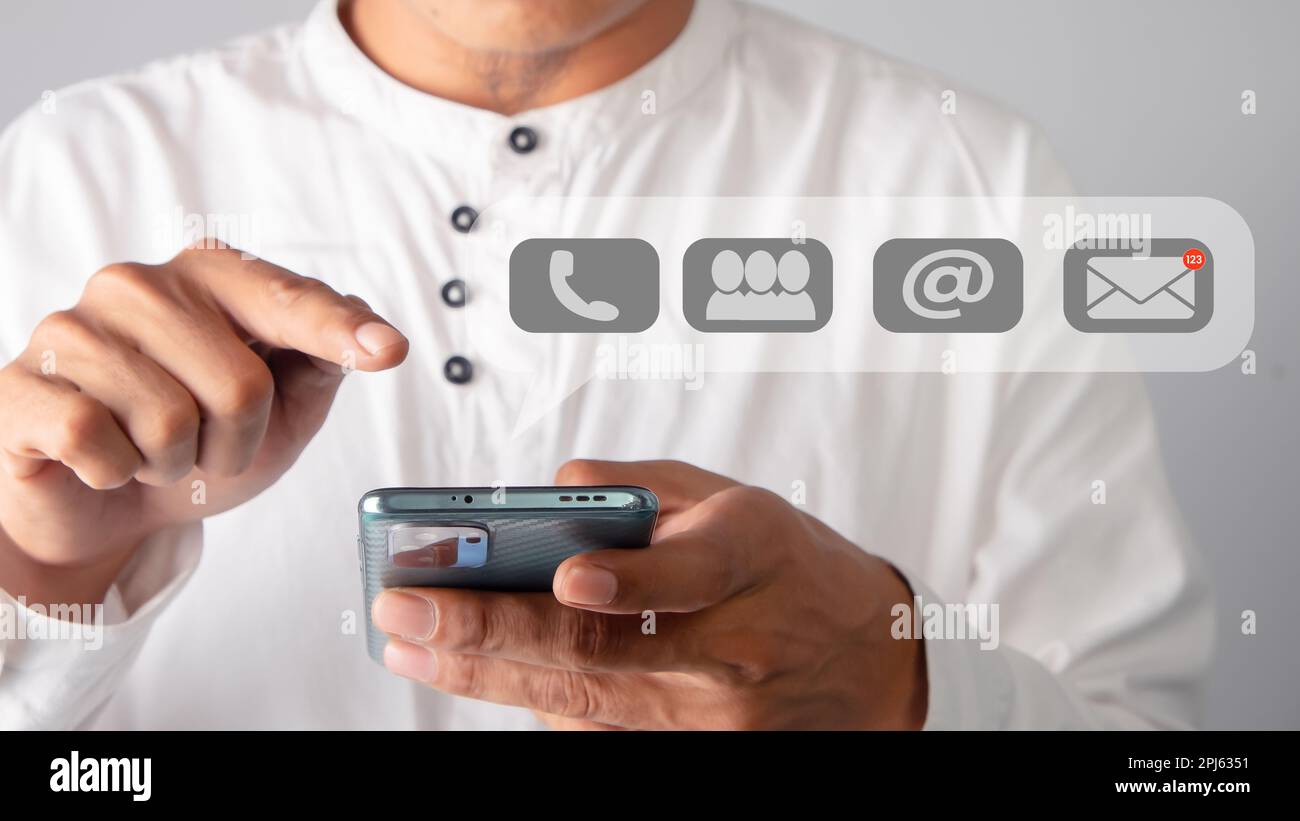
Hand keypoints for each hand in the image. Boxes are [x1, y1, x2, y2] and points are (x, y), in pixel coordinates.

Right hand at [0, 244, 407, 601]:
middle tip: (201, 444)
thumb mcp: (280, 412)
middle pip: (240, 386)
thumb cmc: (196, 443)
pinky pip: (97, 442)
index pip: (288, 301)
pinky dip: (115, 474)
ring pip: (170, 422)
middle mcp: (138, 284)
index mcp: (209, 277)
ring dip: (174, 464)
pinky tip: (100, 459)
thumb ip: (319, 362)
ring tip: (150, 451)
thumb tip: (365, 323)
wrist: (101, 506)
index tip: (387, 351)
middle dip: (234, 442)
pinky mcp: (23, 384)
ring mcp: (73, 328)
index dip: (337, 330)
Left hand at [372, 459, 926, 729]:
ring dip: (488, 676)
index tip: (564, 577)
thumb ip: (647, 487)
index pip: (689, 575)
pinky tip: (477, 673)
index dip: (630, 580)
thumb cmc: (792, 568)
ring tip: (412, 648)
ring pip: (586, 702)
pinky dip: (534, 701)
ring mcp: (716, 714)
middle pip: (605, 651)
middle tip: (407, 613)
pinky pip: (600, 731)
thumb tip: (556, 485)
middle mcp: (734, 644)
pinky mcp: (699, 752)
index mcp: (751, 558)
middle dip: (495, 634)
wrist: (870, 660)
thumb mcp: (739, 501)